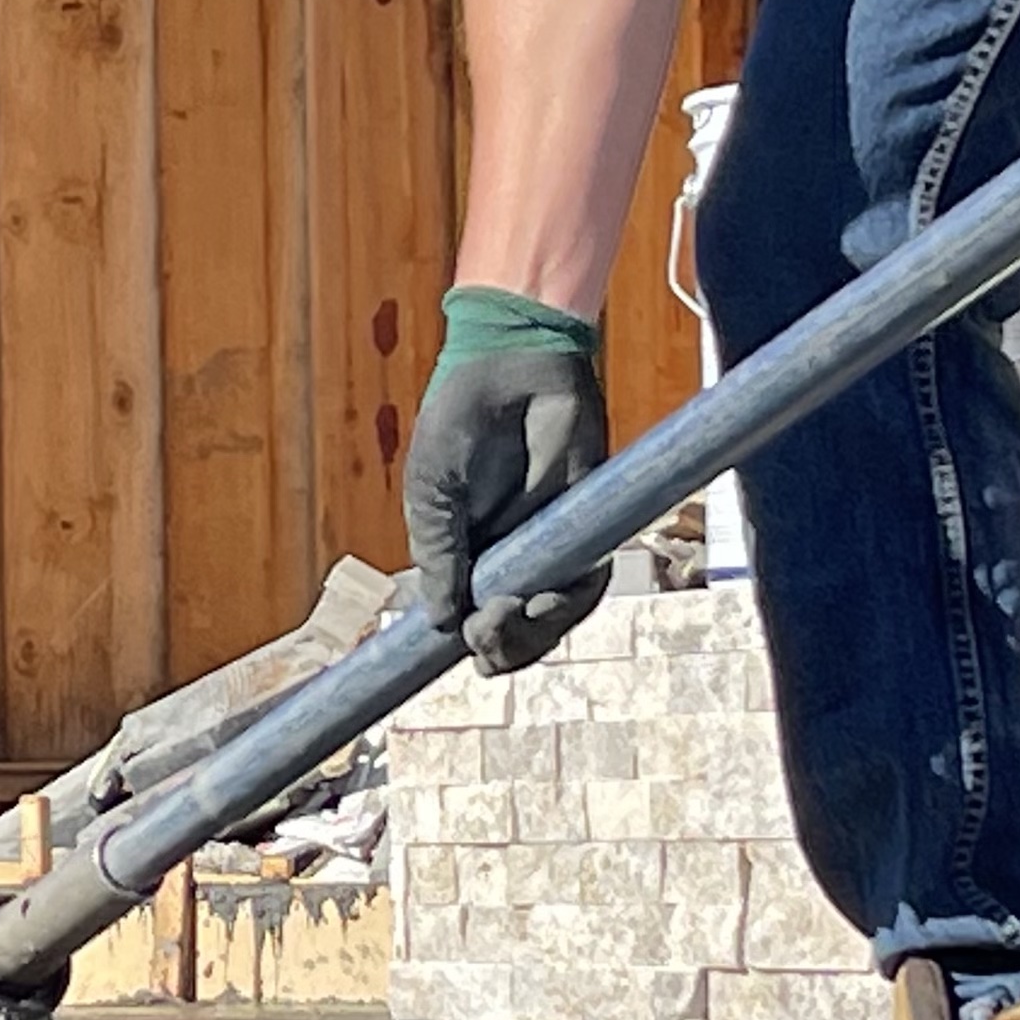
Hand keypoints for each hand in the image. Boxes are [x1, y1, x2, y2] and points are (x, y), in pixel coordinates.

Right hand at [402, 292, 610, 676]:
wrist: (513, 365)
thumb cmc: (461, 419)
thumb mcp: (432, 491)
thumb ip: (437, 553)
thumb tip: (437, 621)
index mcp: (465, 555)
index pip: (470, 621)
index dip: (473, 646)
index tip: (462, 653)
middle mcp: (508, 558)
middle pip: (515, 635)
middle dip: (500, 648)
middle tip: (483, 631)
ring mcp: (548, 546)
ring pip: (551, 621)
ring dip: (530, 634)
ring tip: (506, 615)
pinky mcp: (586, 527)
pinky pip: (587, 585)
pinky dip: (568, 604)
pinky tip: (542, 600)